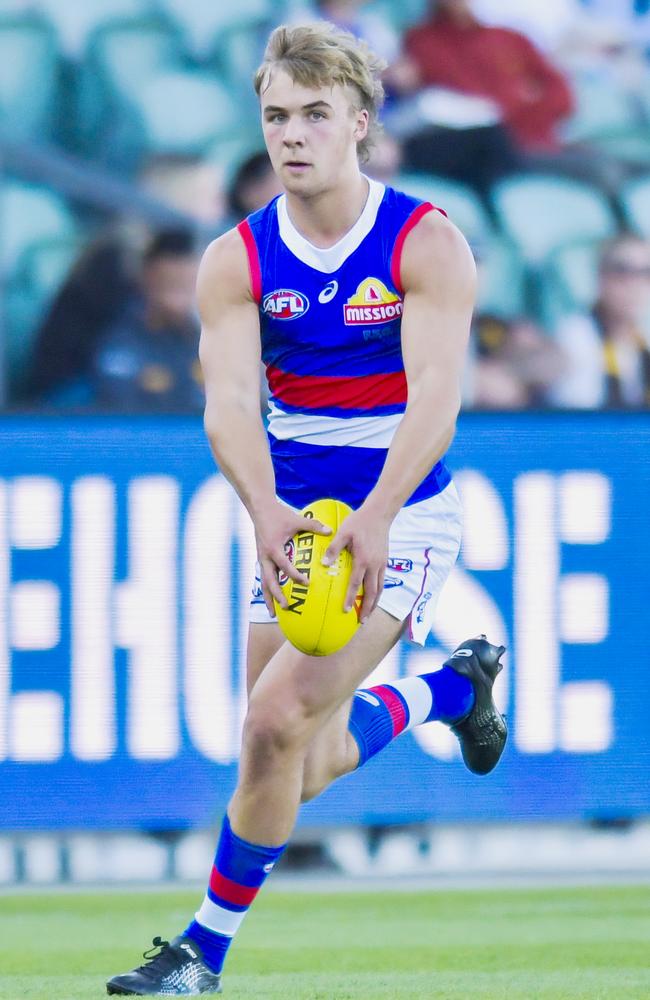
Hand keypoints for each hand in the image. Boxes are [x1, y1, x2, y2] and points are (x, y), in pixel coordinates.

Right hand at [254, 501, 331, 614]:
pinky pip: (264, 576)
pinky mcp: (261, 558)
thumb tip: (331, 531)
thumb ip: (314, 525)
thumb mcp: (296, 519)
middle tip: (287, 607)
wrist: (259, 508)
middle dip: (277, 595)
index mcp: (273, 548)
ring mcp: (261, 558)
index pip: (285, 566)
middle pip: (269, 581)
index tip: (306, 583)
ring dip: (269, 598)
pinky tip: (273, 598)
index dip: (295, 575)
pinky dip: (268, 588)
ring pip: (264, 582)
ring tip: (273, 613)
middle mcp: (264, 556)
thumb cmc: (279, 514)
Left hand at [321, 505, 389, 622]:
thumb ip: (334, 549)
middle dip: (367, 608)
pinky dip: (378, 592)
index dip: (351, 598)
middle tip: (362, 621)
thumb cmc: (359, 522)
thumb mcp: (343, 532)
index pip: (356, 583)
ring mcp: (382, 563)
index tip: (347, 611)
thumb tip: (324, 564)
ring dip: (374, 602)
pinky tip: (373, 596)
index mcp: (363, 559)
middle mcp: (374, 565)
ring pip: (379, 588)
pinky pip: (382, 581)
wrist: (379, 514)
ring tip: (368, 614)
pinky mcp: (385, 561)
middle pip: (372, 592)